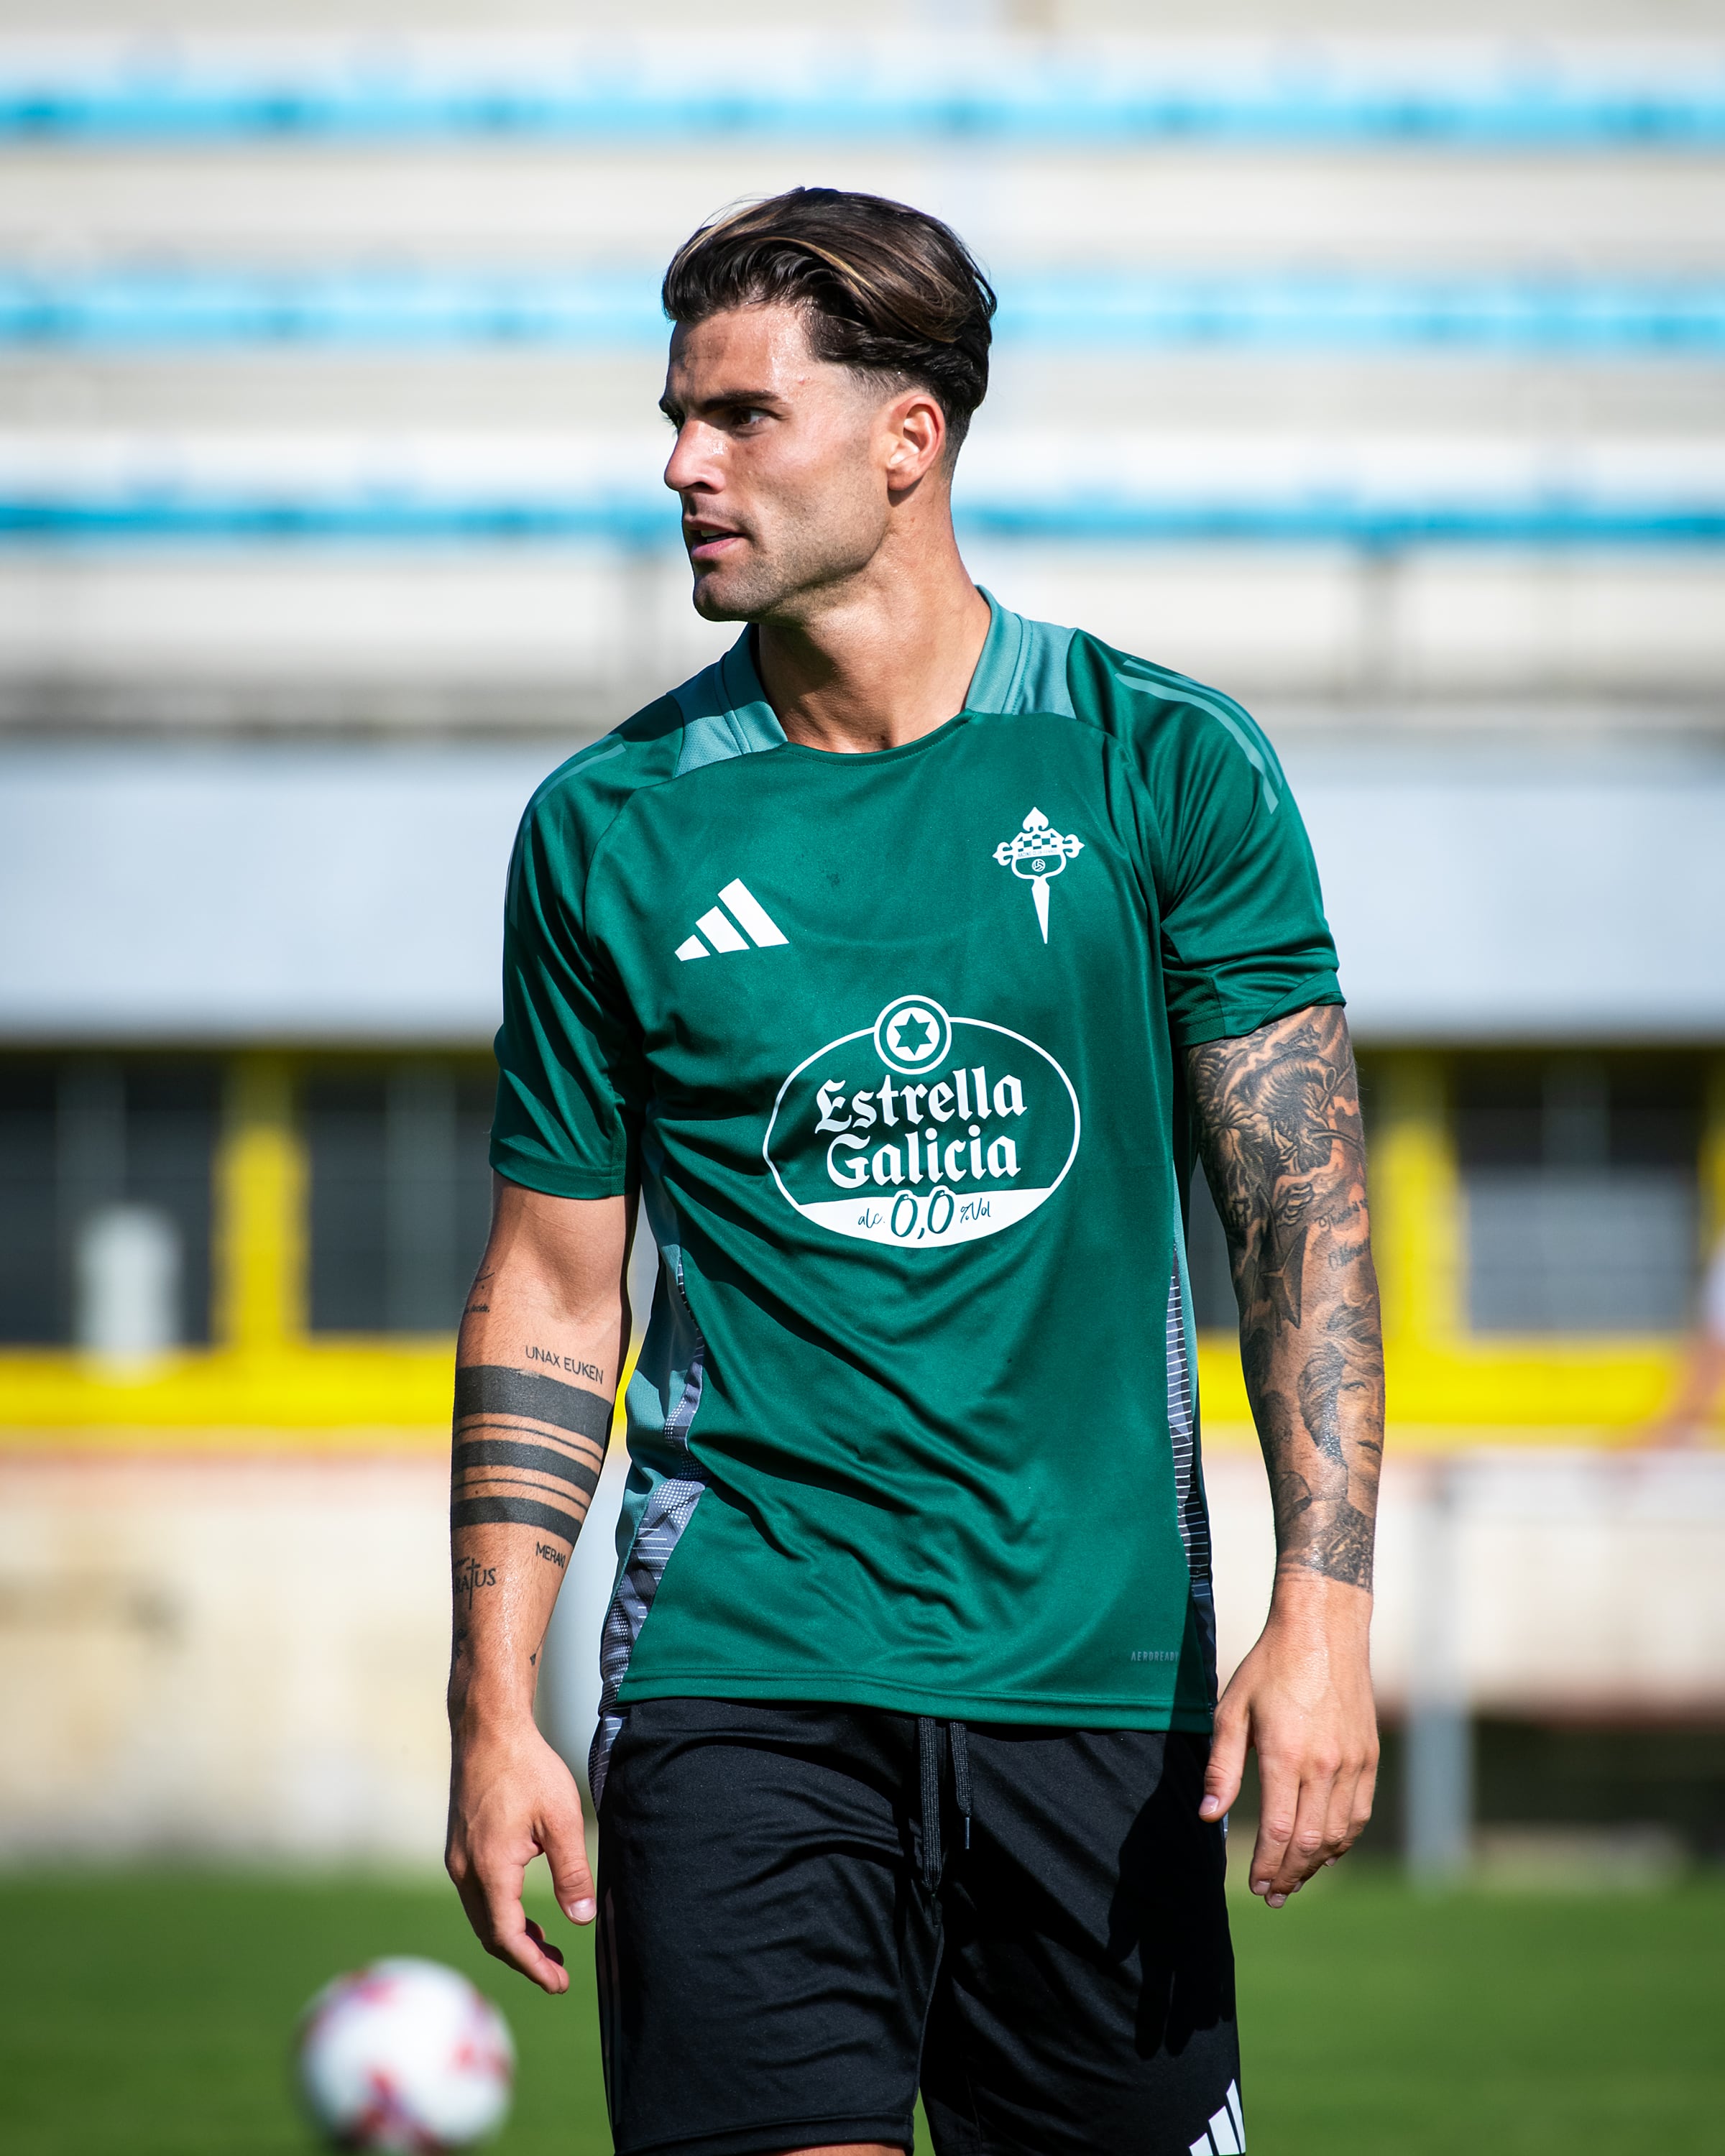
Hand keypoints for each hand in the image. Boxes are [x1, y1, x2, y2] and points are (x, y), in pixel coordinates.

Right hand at [446, 1712, 594, 1993]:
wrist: (488, 1729)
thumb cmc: (527, 1769)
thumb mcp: (560, 1819)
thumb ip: (572, 1872)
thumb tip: (582, 1921)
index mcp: (490, 1869)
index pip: (507, 1937)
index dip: (534, 1966)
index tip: (560, 1984)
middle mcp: (465, 1871)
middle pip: (491, 1934)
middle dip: (525, 1958)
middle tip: (559, 1973)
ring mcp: (458, 1859)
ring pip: (483, 1916)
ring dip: (513, 1937)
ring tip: (548, 1947)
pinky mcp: (460, 1847)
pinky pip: (478, 1896)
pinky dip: (501, 1913)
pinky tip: (524, 1912)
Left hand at [1199, 1573, 1377, 1907]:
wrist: (1324, 1630)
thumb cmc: (1270, 1667)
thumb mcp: (1232, 1709)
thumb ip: (1222, 1766)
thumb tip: (1208, 1814)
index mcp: (1287, 1755)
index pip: (1279, 1831)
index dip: (1267, 1865)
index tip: (1255, 1884)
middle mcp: (1325, 1765)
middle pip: (1309, 1841)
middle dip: (1290, 1875)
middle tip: (1274, 1894)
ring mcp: (1353, 1763)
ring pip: (1338, 1834)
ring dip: (1316, 1863)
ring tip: (1295, 1879)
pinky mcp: (1368, 1756)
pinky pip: (1358, 1814)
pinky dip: (1341, 1840)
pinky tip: (1323, 1849)